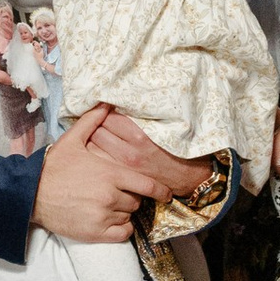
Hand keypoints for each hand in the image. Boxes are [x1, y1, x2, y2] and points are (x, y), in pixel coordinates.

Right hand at [34, 109, 147, 244]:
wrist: (31, 194)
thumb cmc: (53, 167)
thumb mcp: (72, 140)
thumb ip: (92, 122)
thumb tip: (105, 103)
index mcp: (110, 174)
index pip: (147, 185)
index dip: (160, 190)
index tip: (167, 193)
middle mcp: (111, 196)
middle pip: (137, 201)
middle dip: (132, 197)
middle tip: (119, 193)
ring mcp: (103, 216)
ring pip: (128, 216)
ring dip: (124, 212)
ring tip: (109, 205)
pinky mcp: (95, 233)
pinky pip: (122, 234)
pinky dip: (121, 229)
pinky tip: (113, 221)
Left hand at [90, 109, 213, 204]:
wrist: (188, 176)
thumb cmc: (175, 146)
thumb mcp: (161, 127)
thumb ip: (138, 116)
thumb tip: (116, 103)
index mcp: (139, 135)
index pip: (108, 116)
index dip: (104, 110)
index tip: (106, 108)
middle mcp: (128, 152)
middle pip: (96, 130)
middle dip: (95, 123)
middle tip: (99, 120)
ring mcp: (122, 167)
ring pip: (92, 147)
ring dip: (91, 138)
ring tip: (96, 134)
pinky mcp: (120, 177)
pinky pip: (97, 161)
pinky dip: (93, 154)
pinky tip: (98, 150)